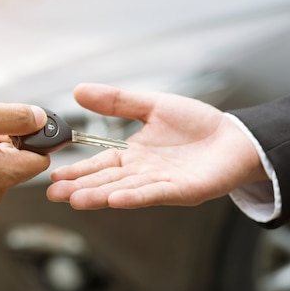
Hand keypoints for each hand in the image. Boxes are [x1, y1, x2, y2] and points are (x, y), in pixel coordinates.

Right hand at [47, 83, 266, 208]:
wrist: (236, 137)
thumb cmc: (197, 125)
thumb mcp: (151, 105)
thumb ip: (117, 101)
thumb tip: (79, 91)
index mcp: (134, 155)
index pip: (100, 164)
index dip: (77, 170)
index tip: (54, 176)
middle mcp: (143, 172)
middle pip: (107, 181)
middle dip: (81, 188)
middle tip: (55, 194)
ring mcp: (162, 183)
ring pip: (125, 190)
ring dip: (101, 195)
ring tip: (77, 199)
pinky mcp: (183, 189)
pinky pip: (156, 193)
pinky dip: (135, 197)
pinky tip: (116, 199)